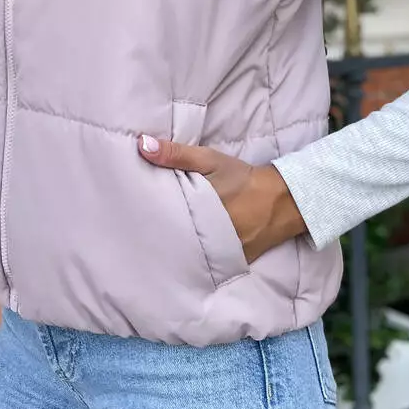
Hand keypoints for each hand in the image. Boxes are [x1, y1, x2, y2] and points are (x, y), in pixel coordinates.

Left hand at [137, 135, 307, 262]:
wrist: (281, 200)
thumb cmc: (242, 178)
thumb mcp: (210, 161)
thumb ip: (176, 154)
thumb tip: (142, 145)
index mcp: (199, 210)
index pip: (162, 221)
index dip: (144, 221)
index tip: (127, 220)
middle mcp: (207, 236)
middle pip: (171, 241)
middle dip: (154, 239)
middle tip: (131, 237)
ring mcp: (218, 253)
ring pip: (186, 255)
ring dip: (172, 250)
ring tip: (148, 250)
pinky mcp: (228, 262)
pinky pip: (205, 263)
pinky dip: (192, 260)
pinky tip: (177, 260)